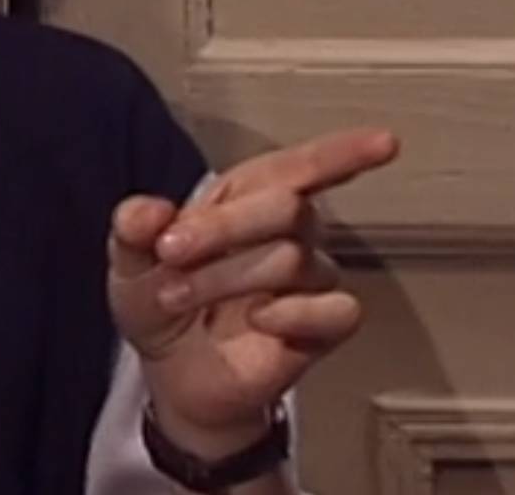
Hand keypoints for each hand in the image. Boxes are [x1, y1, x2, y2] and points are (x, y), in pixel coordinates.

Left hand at [106, 127, 399, 455]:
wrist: (171, 372)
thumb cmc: (162, 300)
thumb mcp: (129, 261)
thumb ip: (132, 228)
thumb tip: (150, 212)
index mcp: (249, 198)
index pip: (301, 168)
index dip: (342, 153)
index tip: (384, 142)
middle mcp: (292, 232)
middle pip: (288, 207)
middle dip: (223, 228)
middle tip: (170, 252)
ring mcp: (312, 280)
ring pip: (292, 259)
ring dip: (224, 278)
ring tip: (175, 296)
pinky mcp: (323, 328)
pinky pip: (335, 311)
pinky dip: (290, 314)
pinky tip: (257, 320)